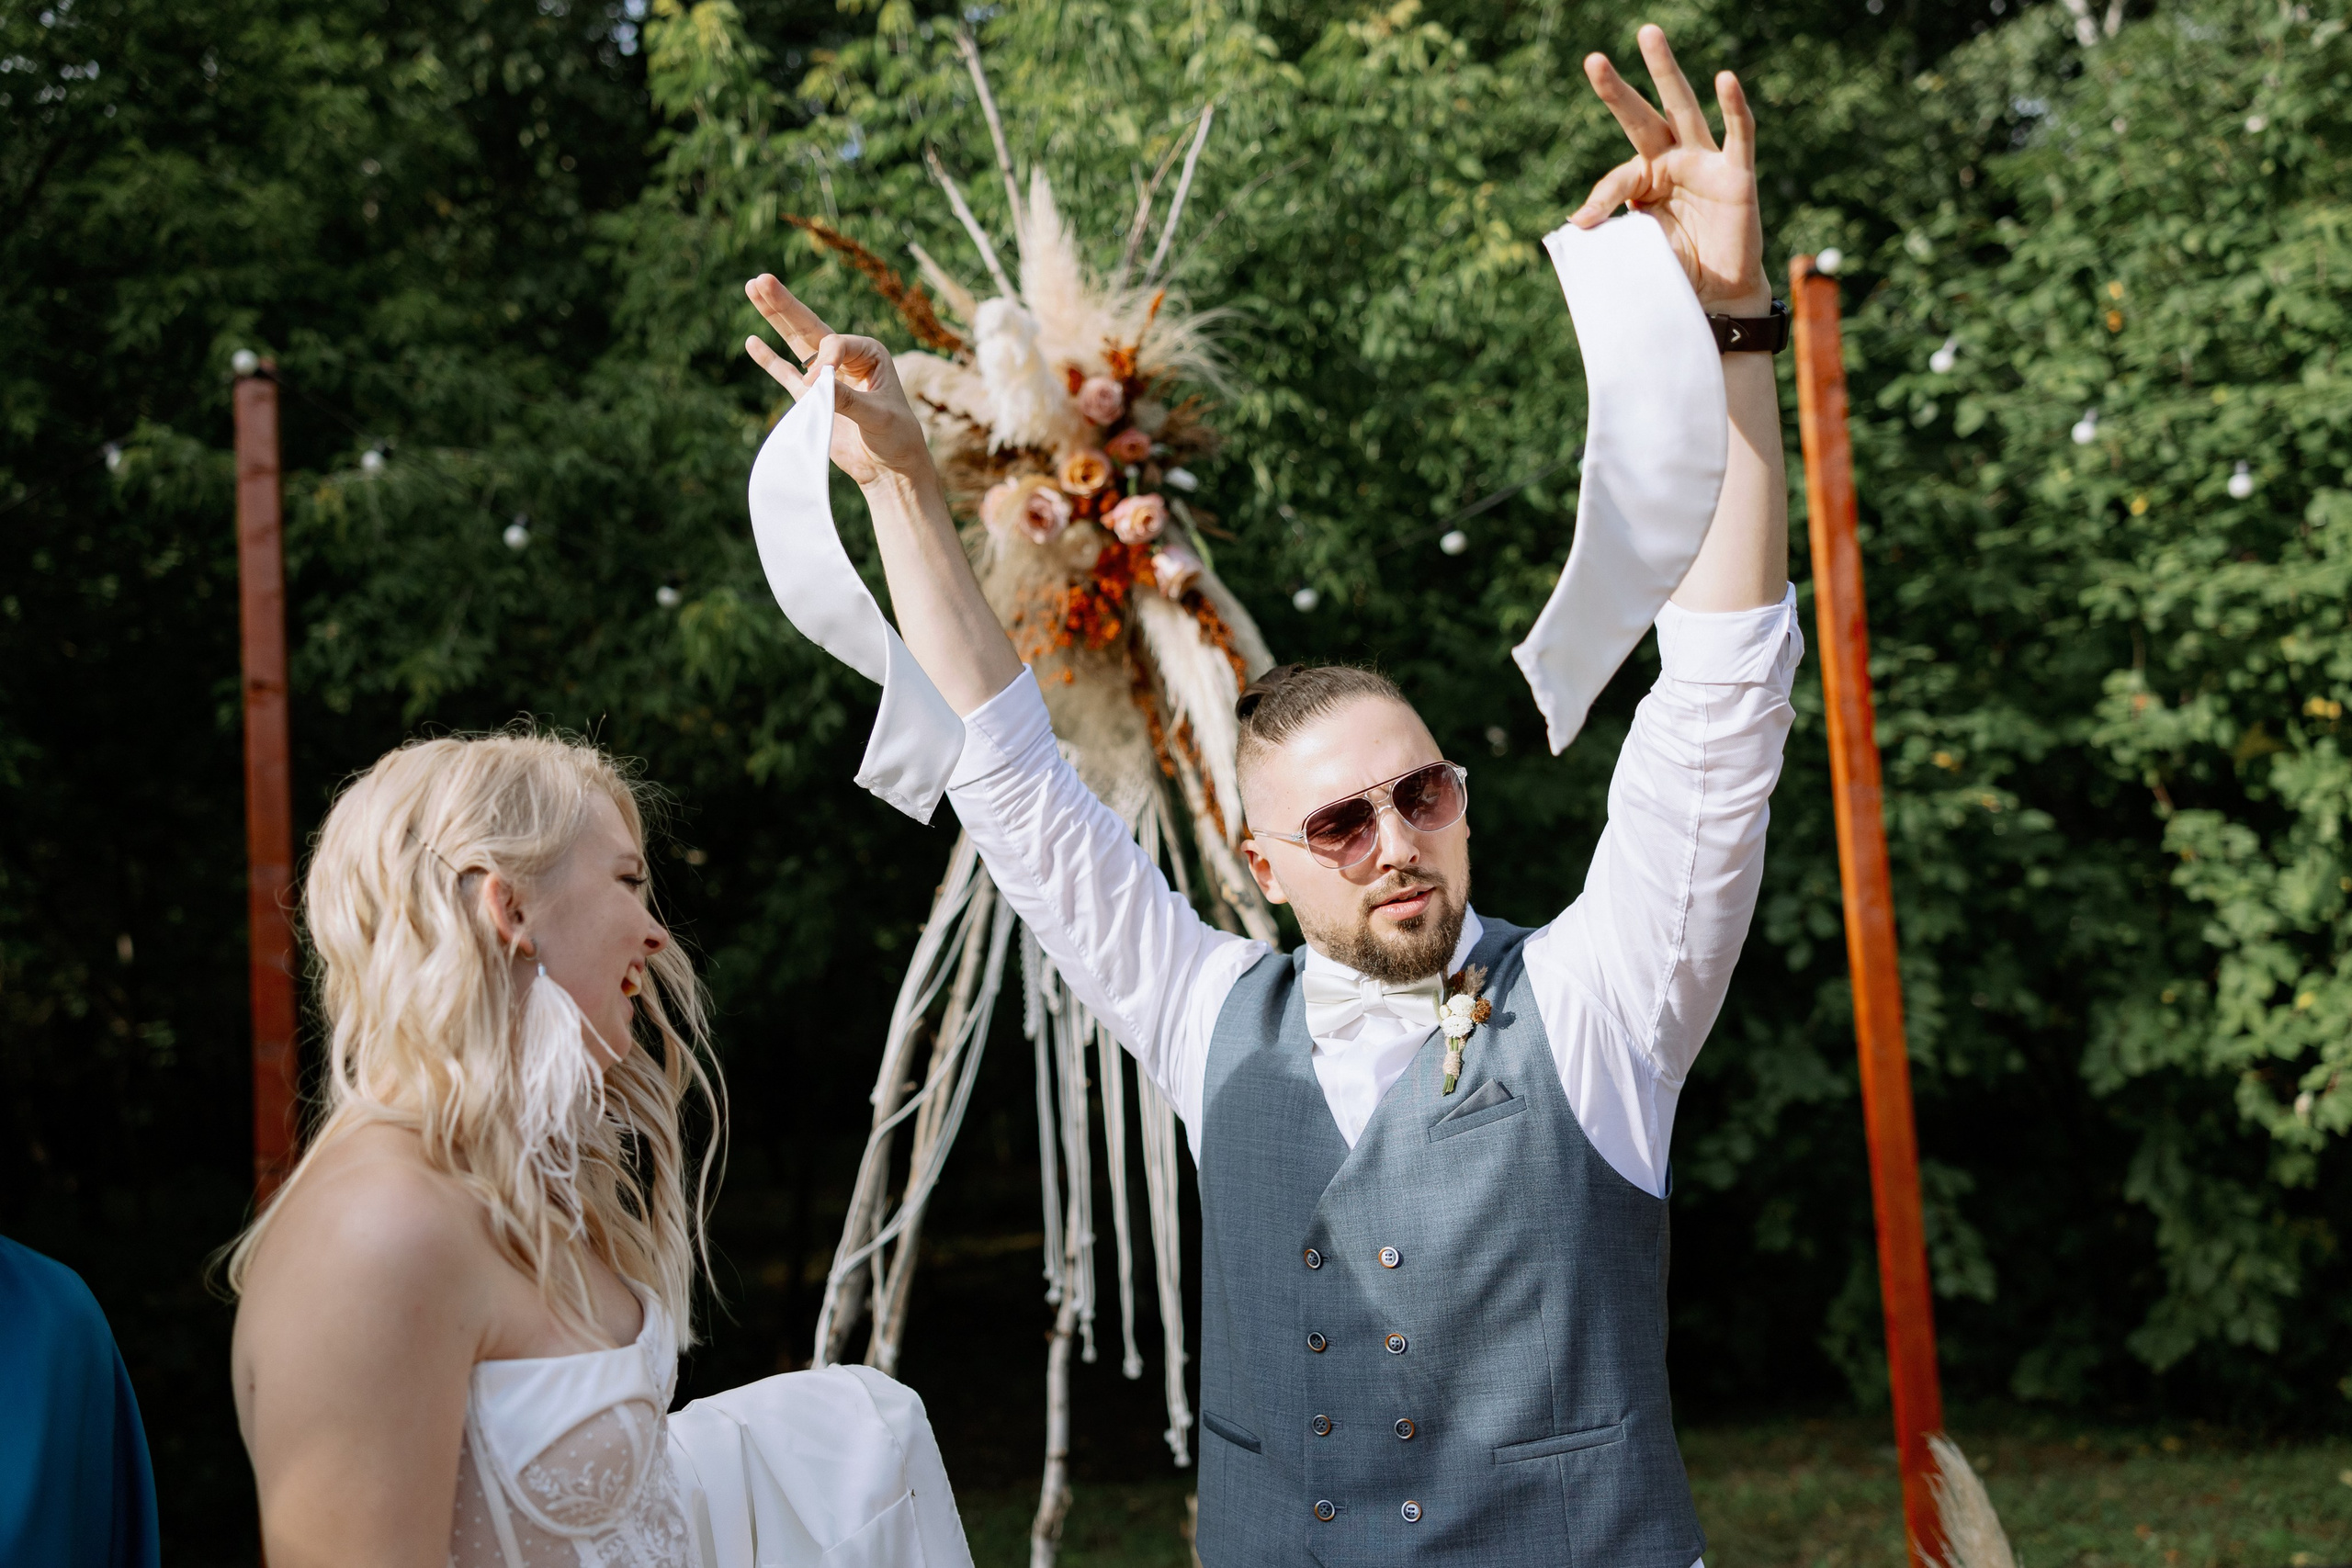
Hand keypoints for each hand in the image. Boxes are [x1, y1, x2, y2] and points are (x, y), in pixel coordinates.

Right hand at [743, 275, 933, 487]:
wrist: (889, 469)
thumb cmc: (895, 438)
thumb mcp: (878, 416)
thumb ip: (848, 399)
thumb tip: (816, 384)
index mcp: (869, 354)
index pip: (835, 344)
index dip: (823, 362)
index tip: (818, 388)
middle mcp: (846, 358)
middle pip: (810, 327)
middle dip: (785, 304)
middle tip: (761, 279)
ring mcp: (826, 377)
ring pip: (795, 343)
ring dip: (774, 318)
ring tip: (753, 287)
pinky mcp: (811, 397)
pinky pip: (785, 374)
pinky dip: (769, 360)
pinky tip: (752, 341)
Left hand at [1570, 25, 1768, 314]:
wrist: (1715, 298)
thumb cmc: (1676, 271)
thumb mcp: (1638, 248)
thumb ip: (1612, 229)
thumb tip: (1575, 221)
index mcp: (1645, 182)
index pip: (1618, 177)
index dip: (1600, 198)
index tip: (1584, 222)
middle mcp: (1673, 163)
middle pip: (1643, 118)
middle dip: (1618, 91)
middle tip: (1592, 60)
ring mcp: (1705, 164)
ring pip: (1683, 109)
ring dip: (1666, 72)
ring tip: (1647, 35)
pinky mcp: (1737, 175)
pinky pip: (1739, 134)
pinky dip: (1733, 107)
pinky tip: (1725, 79)